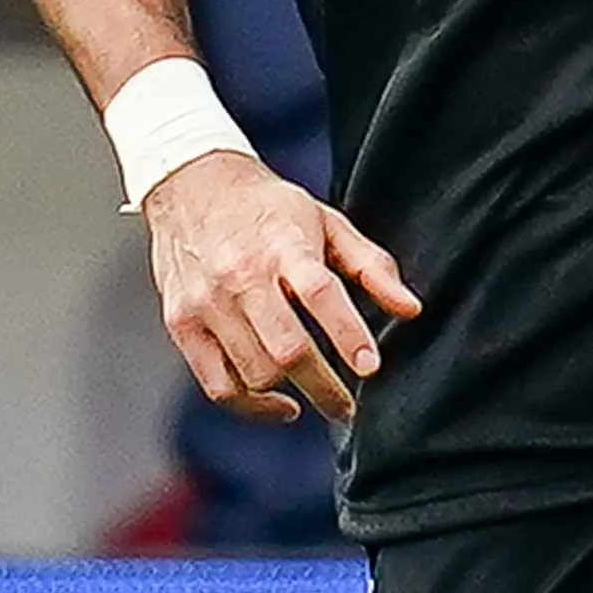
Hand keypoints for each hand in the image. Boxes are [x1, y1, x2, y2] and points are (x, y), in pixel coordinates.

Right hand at [144, 150, 419, 423]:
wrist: (190, 185)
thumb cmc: (269, 210)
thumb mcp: (326, 222)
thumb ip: (370, 266)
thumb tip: (411, 309)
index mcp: (283, 245)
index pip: (319, 293)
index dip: (348, 334)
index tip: (370, 366)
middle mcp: (241, 275)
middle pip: (287, 348)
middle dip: (325, 387)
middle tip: (349, 407)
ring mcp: (207, 303)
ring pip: (255, 372)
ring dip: (292, 393)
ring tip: (319, 395)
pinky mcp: (182, 324)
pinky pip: (218, 385)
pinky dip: (251, 406)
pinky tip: (279, 404)